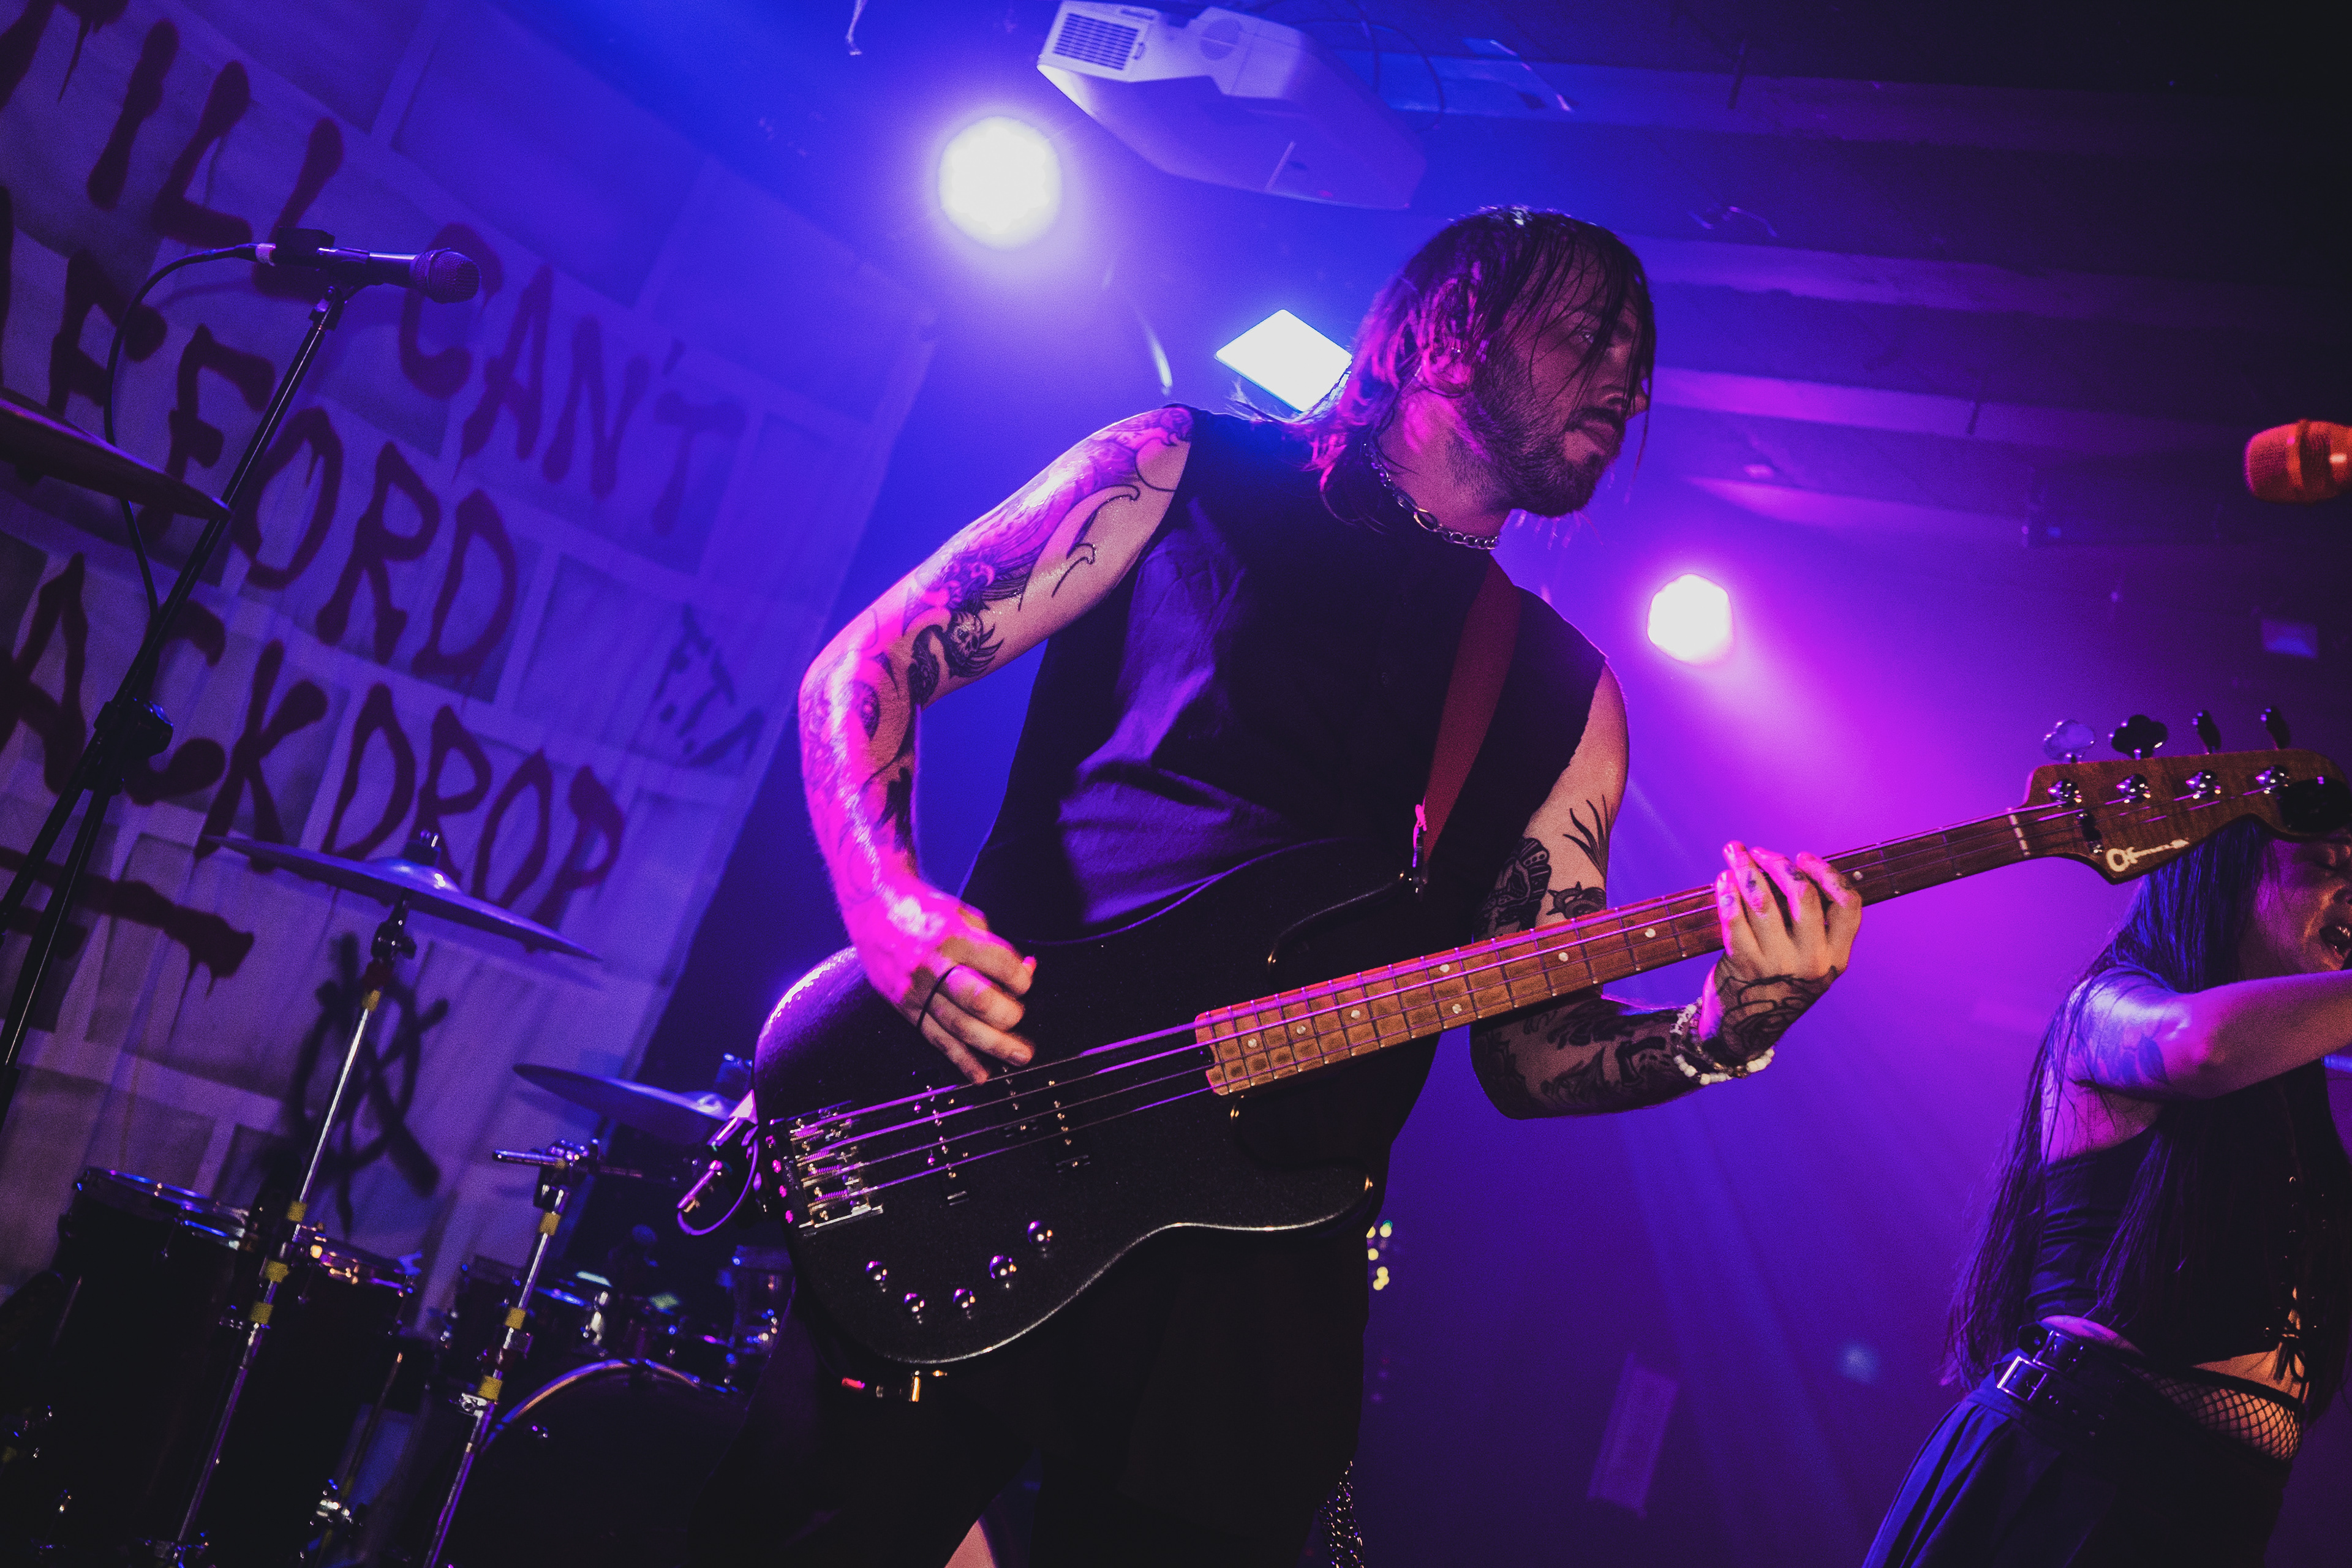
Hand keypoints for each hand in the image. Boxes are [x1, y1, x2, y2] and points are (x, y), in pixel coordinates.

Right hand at [845, 877, 1035, 1083]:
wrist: (872, 908)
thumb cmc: (923, 909)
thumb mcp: (963, 914)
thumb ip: (993, 945)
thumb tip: (1025, 971)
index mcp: (952, 937)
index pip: (1000, 965)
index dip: (1021, 978)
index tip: (1025, 982)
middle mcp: (933, 966)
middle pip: (980, 1001)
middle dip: (1010, 1016)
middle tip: (1022, 1020)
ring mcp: (916, 990)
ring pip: (960, 1027)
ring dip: (994, 1046)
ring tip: (1019, 1056)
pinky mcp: (904, 1007)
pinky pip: (936, 1039)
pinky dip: (961, 1060)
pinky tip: (980, 1074)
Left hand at [1697, 842, 1859, 1061]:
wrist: (1746, 1029)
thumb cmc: (1778, 981)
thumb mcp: (1810, 961)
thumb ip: (1812, 925)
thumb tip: (1793, 866)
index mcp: (1836, 957)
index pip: (1848, 905)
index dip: (1827, 873)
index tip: (1804, 856)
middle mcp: (1812, 961)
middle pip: (1803, 895)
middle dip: (1778, 864)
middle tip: (1759, 852)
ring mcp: (1777, 964)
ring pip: (1764, 902)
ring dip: (1746, 870)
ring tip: (1735, 853)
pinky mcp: (1744, 966)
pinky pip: (1734, 921)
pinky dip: (1727, 895)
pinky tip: (1722, 881)